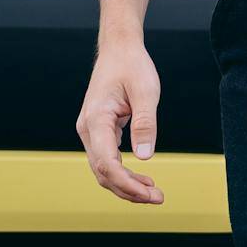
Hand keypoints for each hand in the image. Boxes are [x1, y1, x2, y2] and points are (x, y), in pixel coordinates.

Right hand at [77, 40, 164, 203]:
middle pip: (103, 172)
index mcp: (96, 119)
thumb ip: (145, 123)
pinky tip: (142, 179)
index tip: (149, 193)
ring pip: (103, 169)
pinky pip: (107, 159)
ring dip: (126, 184)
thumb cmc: (132, 66)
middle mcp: (88, 128)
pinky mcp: (98, 131)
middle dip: (129, 190)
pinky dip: (123, 173)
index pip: (106, 163)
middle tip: (158, 198)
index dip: (126, 183)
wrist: (119, 48)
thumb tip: (146, 158)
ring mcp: (90, 131)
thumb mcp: (146, 91)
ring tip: (153, 193)